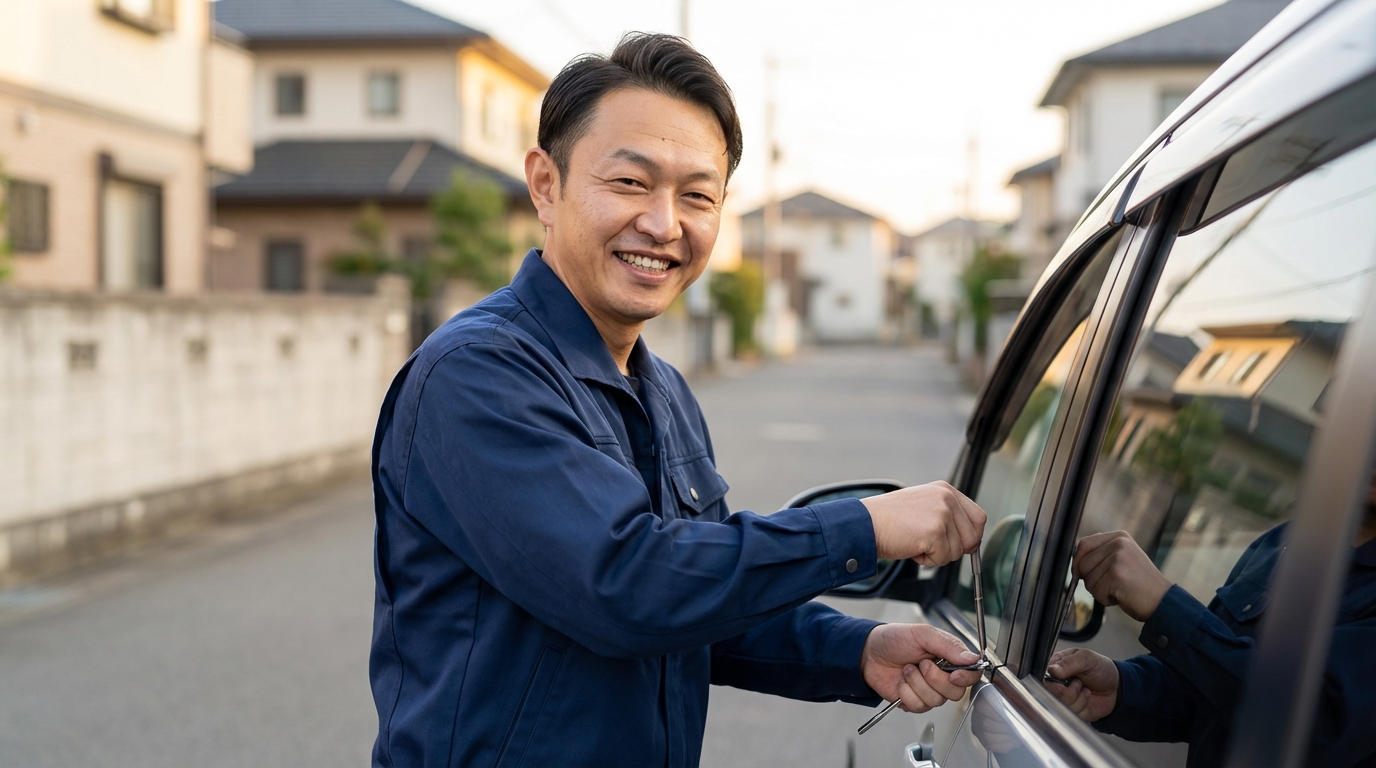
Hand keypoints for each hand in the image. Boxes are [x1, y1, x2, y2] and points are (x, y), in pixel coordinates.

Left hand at [861, 624, 981, 712]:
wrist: (869, 653)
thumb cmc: (894, 639)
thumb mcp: (922, 634)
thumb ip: (948, 645)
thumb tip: (972, 658)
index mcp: (949, 657)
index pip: (971, 674)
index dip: (966, 678)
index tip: (954, 675)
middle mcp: (943, 676)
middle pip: (956, 692)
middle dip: (935, 679)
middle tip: (921, 664)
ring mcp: (929, 690)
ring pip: (936, 700)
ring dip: (917, 684)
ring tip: (907, 669)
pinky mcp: (915, 702)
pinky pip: (919, 706)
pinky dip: (906, 693)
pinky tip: (901, 682)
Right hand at [862, 482, 986, 566]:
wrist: (865, 523)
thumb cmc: (889, 519)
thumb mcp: (923, 506)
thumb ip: (948, 515)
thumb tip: (969, 540)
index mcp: (945, 490)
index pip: (978, 517)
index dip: (970, 536)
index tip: (959, 544)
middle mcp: (947, 498)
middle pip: (972, 537)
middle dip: (954, 548)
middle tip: (931, 545)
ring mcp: (942, 514)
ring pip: (958, 551)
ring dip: (937, 554)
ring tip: (916, 541)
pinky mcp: (935, 532)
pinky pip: (943, 559)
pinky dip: (927, 560)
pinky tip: (912, 547)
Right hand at [1045, 648, 1118, 721]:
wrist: (1118, 687)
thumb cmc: (1101, 668)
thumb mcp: (1087, 658)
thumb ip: (1069, 663)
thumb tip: (1052, 670)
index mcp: (1055, 666)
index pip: (1042, 677)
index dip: (1052, 682)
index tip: (1065, 679)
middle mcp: (1056, 683)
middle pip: (1049, 694)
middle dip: (1068, 691)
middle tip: (1079, 682)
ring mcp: (1063, 698)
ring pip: (1059, 705)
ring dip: (1077, 698)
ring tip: (1085, 688)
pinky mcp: (1071, 710)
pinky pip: (1070, 714)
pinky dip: (1082, 707)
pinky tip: (1087, 697)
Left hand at [1073, 531, 1171, 621]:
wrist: (1163, 601)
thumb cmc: (1140, 584)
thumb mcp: (1123, 559)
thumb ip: (1102, 555)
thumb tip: (1074, 563)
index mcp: (1119, 536)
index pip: (1084, 544)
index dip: (1077, 561)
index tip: (1079, 573)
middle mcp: (1118, 543)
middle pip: (1082, 563)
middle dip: (1090, 579)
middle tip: (1111, 585)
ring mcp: (1118, 558)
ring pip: (1088, 580)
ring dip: (1099, 591)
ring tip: (1120, 589)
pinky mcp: (1117, 574)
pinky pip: (1096, 591)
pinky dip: (1105, 599)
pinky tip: (1122, 596)